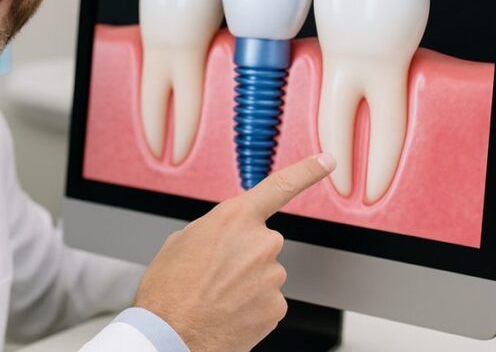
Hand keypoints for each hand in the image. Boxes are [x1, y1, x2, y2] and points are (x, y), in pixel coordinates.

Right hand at [134, 153, 335, 351]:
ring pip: (265, 274)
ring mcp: (272, 276)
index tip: (327, 161)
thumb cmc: (168, 291)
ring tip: (215, 297)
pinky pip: (268, 300)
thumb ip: (214, 229)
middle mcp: (261, 242)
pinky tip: (228, 313)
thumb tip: (226, 237)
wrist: (170, 337)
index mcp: (234, 218)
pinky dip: (251, 307)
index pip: (280, 186)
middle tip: (214, 274)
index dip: (307, 171)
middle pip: (262, 242)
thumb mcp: (181, 242)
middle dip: (244, 256)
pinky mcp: (277, 306)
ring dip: (246, 284)